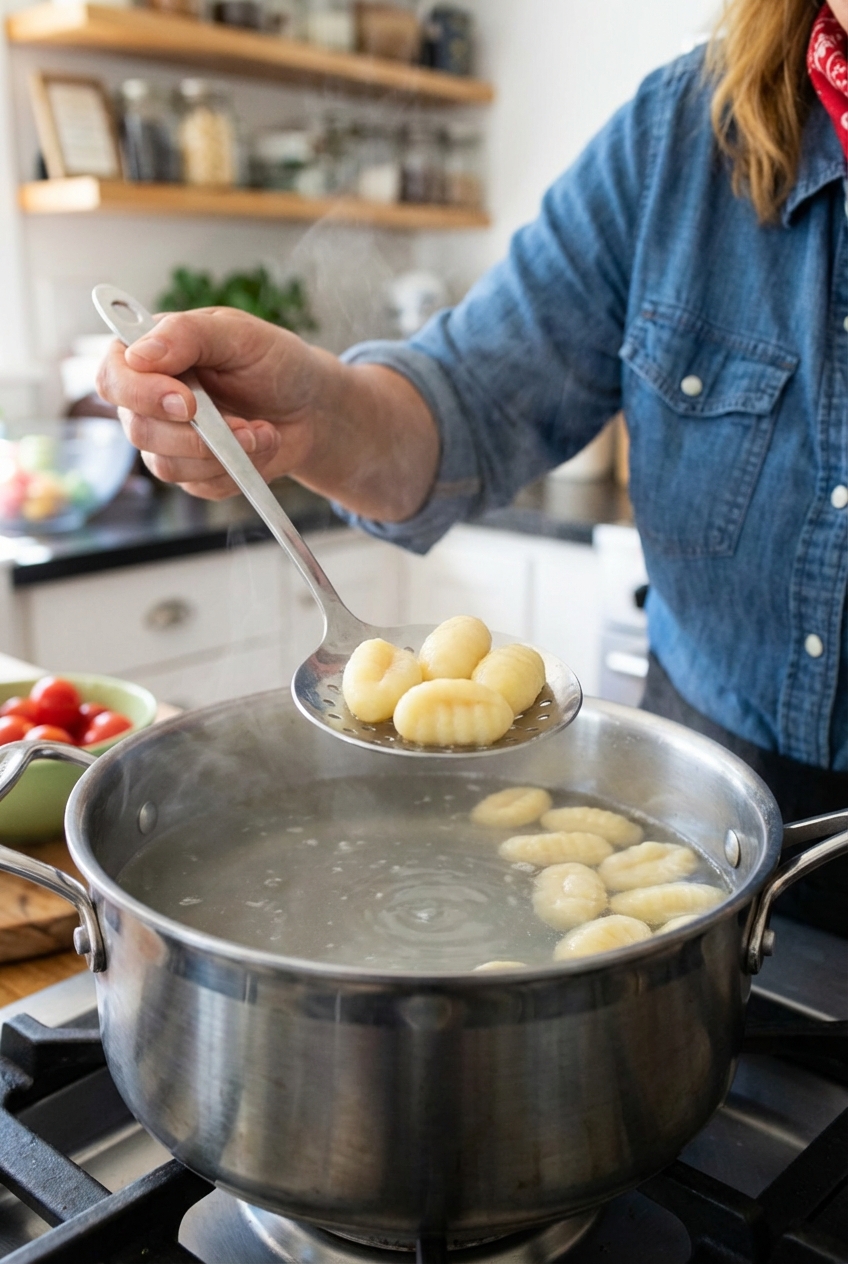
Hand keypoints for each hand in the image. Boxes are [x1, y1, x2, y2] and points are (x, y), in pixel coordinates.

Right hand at [96, 307, 325, 499]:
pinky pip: (200, 486)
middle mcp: (148, 399)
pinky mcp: (193, 472)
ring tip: (261, 432)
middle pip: (139, 430)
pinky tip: (260, 446)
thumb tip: (139, 354)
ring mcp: (168, 440)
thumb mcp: (238, 333)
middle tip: (242, 424)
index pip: (113, 378)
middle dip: (196, 435)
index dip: (141, 394)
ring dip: (222, 455)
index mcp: (148, 355)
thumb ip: (187, 334)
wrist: (310, 406)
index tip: (186, 401)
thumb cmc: (273, 362)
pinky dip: (236, 471)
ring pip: (166, 465)